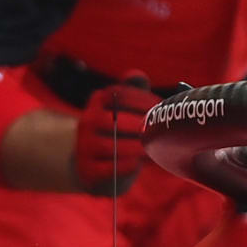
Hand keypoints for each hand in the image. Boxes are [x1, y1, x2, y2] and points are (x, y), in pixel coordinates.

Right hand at [72, 77, 157, 193]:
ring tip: (154, 149)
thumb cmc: (119, 133)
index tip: (162, 108)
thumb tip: (138, 75)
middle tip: (162, 131)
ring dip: (137, 148)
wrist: (94, 165)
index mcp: (97, 101)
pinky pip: (108, 168)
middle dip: (142, 126)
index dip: (144, 101)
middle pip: (116, 121)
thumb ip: (134, 91)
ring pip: (112, 146)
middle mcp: (87, 122)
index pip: (121, 95)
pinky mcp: (87, 171)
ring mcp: (84, 147)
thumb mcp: (124, 110)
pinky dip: (125, 166)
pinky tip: (137, 164)